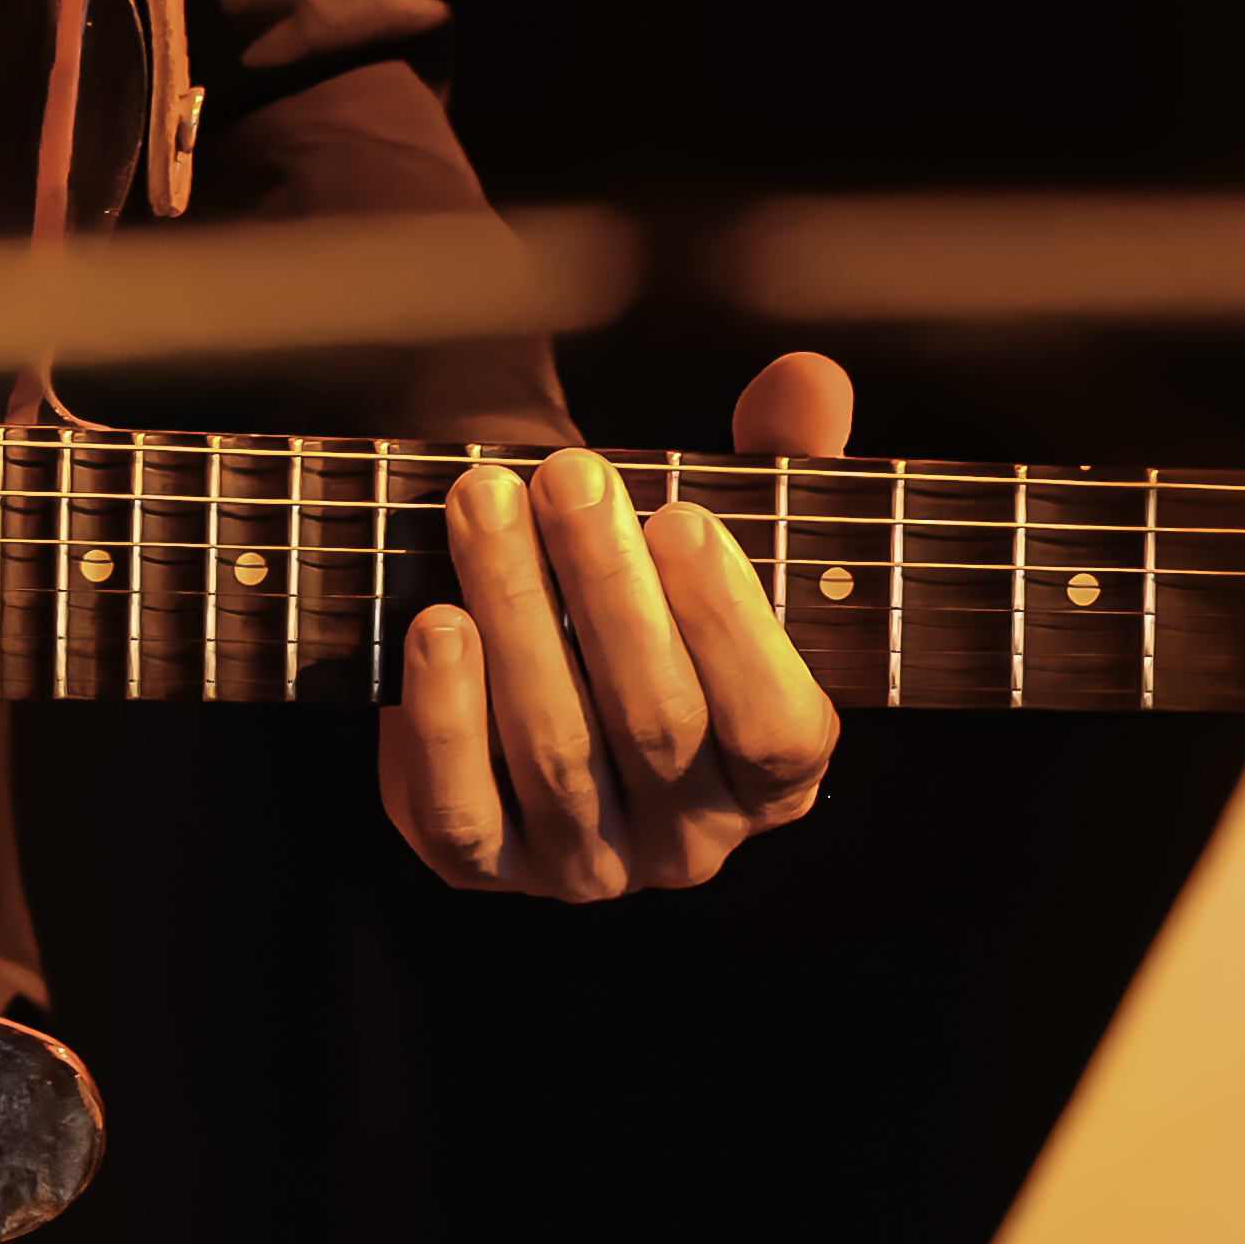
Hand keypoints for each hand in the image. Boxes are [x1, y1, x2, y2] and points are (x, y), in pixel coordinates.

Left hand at [376, 349, 853, 898]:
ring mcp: (587, 865)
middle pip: (657, 723)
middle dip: (606, 589)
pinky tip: (436, 623)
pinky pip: (461, 810)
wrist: (532, 623)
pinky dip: (446, 718)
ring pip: (555, 751)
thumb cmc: (646, 573)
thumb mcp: (721, 513)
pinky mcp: (484, 863)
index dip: (734, 625)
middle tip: (566, 477)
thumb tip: (808, 378)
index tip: (683, 516)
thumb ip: (781, 454)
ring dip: (517, 615)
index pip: (777, 727)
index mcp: (777, 777)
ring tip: (484, 503)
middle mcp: (692, 843)